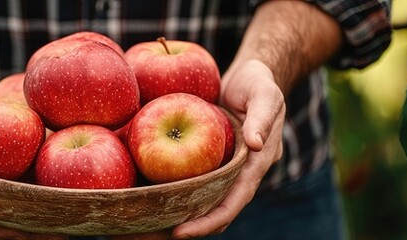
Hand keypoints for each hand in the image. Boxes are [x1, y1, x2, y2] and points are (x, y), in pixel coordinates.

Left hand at [112, 60, 284, 239]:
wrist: (248, 76)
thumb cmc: (259, 84)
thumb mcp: (266, 94)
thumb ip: (262, 117)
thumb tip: (256, 144)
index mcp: (253, 167)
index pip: (232, 202)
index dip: (208, 221)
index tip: (181, 232)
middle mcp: (235, 174)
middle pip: (211, 211)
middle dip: (185, 227)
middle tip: (148, 236)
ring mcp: (219, 168)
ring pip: (196, 200)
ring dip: (173, 215)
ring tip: (140, 226)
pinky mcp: (203, 159)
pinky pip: (186, 179)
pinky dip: (168, 190)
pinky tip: (142, 195)